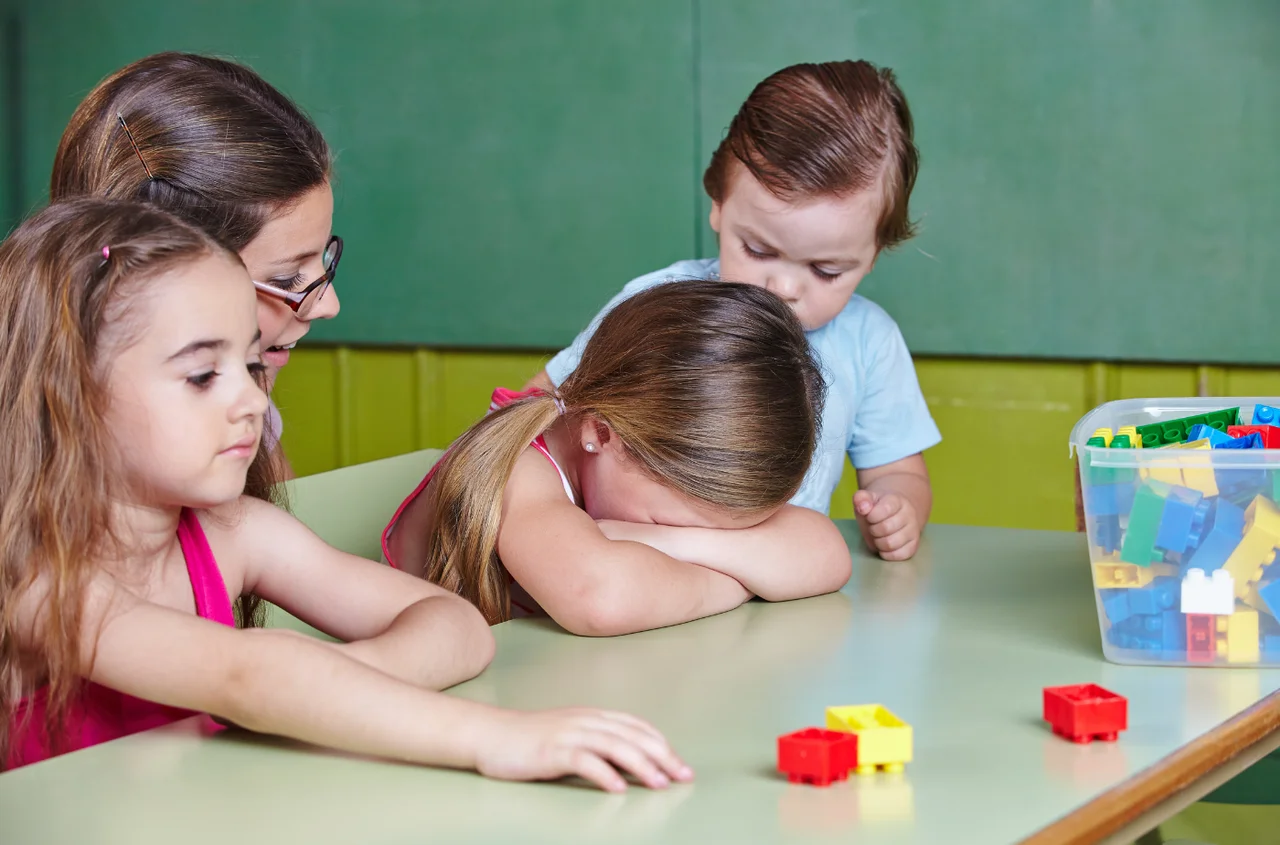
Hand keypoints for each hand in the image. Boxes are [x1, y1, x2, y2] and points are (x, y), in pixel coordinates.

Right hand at [473, 707, 693, 792]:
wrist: (490, 735)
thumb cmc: (531, 740)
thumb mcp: (571, 735)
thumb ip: (598, 743)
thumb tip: (631, 763)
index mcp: (593, 716)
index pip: (637, 727)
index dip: (662, 745)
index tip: (681, 765)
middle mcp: (585, 721)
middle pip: (633, 736)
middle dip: (662, 756)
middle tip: (682, 776)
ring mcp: (568, 734)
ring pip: (614, 746)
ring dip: (640, 765)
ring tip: (659, 783)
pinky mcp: (551, 750)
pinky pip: (583, 760)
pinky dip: (603, 773)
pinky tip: (618, 789)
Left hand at [853, 490, 920, 560]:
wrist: (894, 513)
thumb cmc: (876, 508)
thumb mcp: (866, 500)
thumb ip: (861, 499)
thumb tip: (862, 507)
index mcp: (897, 500)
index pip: (885, 509)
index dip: (871, 516)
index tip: (869, 516)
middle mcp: (909, 514)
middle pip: (886, 528)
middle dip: (873, 530)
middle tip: (872, 527)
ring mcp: (913, 530)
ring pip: (891, 543)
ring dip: (878, 543)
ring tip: (878, 536)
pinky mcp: (914, 545)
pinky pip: (900, 555)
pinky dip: (887, 554)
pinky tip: (884, 546)